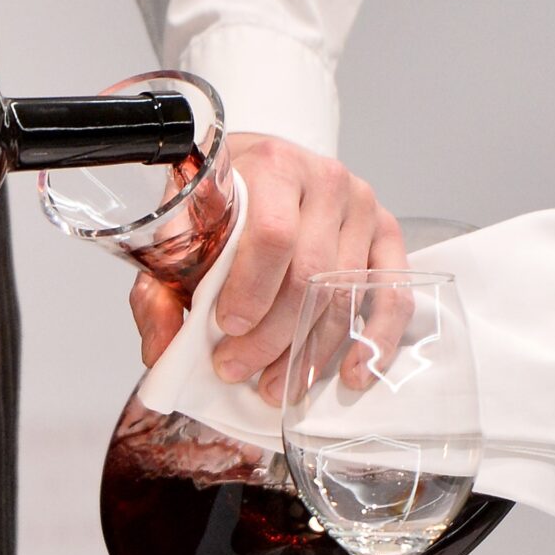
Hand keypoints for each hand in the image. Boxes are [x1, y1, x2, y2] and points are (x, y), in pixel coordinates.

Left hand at [129, 132, 408, 403]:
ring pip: (345, 293)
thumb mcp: (179, 234)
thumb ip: (160, 289)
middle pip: (310, 272)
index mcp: (273, 167)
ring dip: (309, 351)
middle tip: (236, 369)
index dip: (251, 290)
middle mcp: (325, 180)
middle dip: (272, 334)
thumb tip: (164, 351)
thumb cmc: (221, 204)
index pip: (273, 235)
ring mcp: (362, 207)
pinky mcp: (385, 234)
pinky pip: (393, 293)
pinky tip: (351, 374)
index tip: (226, 327)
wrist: (262, 168)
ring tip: (276, 387)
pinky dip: (376, 340)